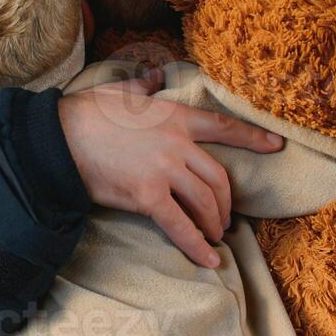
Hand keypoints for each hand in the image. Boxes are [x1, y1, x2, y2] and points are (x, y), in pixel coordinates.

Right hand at [58, 68, 283, 267]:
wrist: (60, 138)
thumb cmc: (87, 113)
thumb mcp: (121, 90)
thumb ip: (145, 85)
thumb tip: (156, 76)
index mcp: (174, 117)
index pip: (223, 127)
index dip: (253, 138)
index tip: (276, 146)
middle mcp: (177, 144)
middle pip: (219, 178)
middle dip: (227, 202)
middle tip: (225, 217)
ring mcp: (164, 171)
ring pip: (205, 203)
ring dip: (214, 224)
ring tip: (213, 236)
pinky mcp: (147, 196)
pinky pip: (180, 226)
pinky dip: (196, 245)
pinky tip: (208, 259)